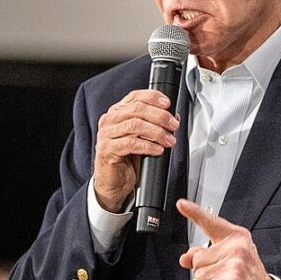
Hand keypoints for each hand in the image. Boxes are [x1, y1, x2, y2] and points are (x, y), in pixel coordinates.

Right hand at [92, 90, 177, 212]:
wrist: (113, 182)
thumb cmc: (128, 158)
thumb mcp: (143, 138)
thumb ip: (154, 125)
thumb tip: (174, 116)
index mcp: (118, 112)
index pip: (135, 97)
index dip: (152, 97)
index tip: (167, 104)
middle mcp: (110, 120)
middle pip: (137, 109)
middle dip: (160, 116)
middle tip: (173, 125)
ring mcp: (106, 134)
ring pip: (135, 125)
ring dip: (157, 132)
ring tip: (169, 140)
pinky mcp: (107, 150)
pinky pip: (130, 143)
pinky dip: (148, 146)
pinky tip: (158, 150)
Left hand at [177, 200, 276, 279]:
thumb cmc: (247, 278)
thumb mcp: (228, 260)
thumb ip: (205, 255)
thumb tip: (185, 258)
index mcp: (236, 237)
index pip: (211, 223)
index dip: (194, 213)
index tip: (181, 204)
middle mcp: (237, 247)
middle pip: (198, 257)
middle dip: (205, 270)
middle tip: (224, 274)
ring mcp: (235, 263)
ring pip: (199, 274)